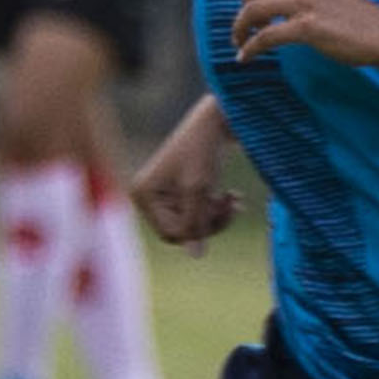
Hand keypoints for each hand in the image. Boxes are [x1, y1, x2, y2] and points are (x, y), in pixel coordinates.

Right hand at [131, 115, 238, 253]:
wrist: (215, 122)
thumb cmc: (204, 151)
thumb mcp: (199, 189)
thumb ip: (195, 222)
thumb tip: (196, 256)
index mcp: (143, 194)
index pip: (171, 233)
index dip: (199, 229)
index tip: (223, 210)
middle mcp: (148, 196)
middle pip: (181, 231)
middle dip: (209, 223)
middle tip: (232, 206)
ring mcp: (163, 194)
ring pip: (193, 225)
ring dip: (217, 217)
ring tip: (235, 201)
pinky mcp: (179, 191)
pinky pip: (198, 214)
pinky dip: (217, 209)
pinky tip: (234, 197)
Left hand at [231, 0, 378, 71]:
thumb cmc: (361, 15)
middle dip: (244, 7)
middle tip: (250, 25)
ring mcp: (305, 1)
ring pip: (253, 10)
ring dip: (240, 29)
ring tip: (241, 42)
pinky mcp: (307, 27)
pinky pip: (266, 36)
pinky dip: (251, 48)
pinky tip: (247, 57)